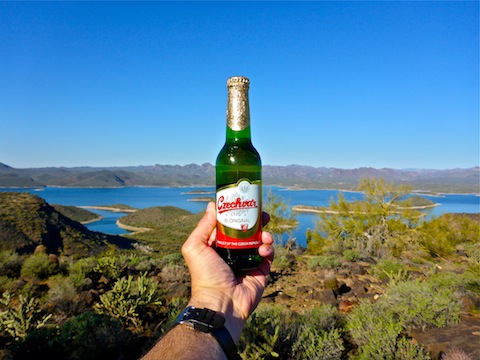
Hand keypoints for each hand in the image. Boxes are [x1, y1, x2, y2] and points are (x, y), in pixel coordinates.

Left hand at [181, 202, 273, 342]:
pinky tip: (264, 250)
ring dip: (265, 235)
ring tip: (265, 236)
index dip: (238, 214)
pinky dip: (269, 250)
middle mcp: (234, 253)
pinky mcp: (261, 272)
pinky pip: (269, 256)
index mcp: (218, 246)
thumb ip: (203, 226)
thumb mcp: (195, 247)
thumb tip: (212, 205)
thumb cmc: (205, 275)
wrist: (221, 303)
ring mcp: (248, 262)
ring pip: (261, 242)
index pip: (230, 226)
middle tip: (263, 215)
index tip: (246, 204)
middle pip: (249, 232)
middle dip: (257, 222)